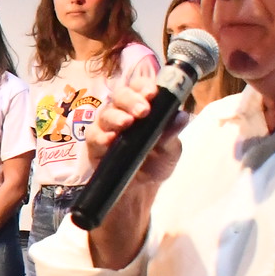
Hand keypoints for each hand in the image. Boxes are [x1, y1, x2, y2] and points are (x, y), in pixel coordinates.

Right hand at [82, 79, 183, 265]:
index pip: (140, 87)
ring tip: (126, 124)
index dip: (143, 86)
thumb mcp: (170, 150)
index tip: (151, 93)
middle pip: (120, 95)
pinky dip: (101, 136)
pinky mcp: (94, 144)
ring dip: (116, 116)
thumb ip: (172, 133)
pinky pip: (93, 135)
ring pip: (105, 113)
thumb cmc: (156, 162)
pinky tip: (110, 140)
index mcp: (142, 107)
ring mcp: (106, 127)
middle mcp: (122, 112)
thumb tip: (181, 117)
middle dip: (131, 100)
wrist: (139, 190)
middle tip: (142, 111)